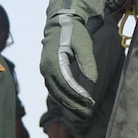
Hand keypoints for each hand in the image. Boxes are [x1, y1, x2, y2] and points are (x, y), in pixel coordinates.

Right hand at [42, 0, 102, 119]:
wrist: (61, 23)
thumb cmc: (74, 33)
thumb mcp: (83, 45)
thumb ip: (87, 62)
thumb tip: (92, 81)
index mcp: (53, 63)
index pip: (66, 84)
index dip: (78, 95)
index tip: (90, 102)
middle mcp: (46, 69)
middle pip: (58, 92)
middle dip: (73, 105)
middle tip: (87, 114)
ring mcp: (45, 71)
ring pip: (55, 93)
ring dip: (68, 104)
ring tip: (82, 112)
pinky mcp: (47, 71)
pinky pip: (54, 88)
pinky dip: (63, 97)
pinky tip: (74, 102)